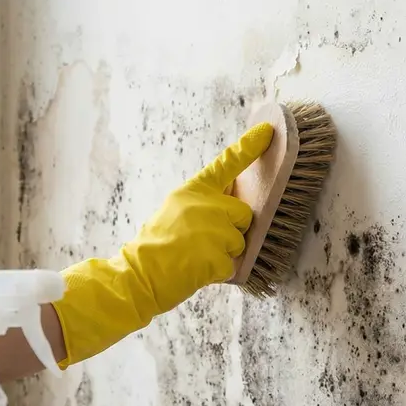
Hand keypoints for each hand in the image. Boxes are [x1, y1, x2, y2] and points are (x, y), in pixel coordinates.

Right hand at [53, 122, 273, 365]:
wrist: (137, 275)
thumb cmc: (155, 247)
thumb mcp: (175, 211)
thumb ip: (203, 204)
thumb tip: (231, 206)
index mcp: (193, 191)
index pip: (227, 163)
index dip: (249, 147)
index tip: (268, 130)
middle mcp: (205, 205)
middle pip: (243, 213)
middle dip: (233, 229)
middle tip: (205, 242)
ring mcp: (212, 230)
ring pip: (240, 241)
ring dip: (225, 253)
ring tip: (197, 258)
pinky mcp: (216, 256)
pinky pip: (232, 265)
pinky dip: (218, 273)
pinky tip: (197, 271)